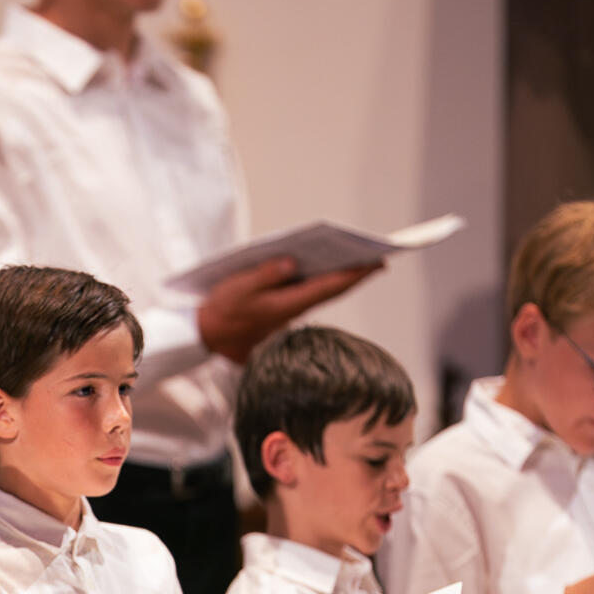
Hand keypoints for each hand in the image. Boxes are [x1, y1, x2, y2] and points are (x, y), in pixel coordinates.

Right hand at [196, 256, 383, 363]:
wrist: (211, 336)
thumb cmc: (224, 310)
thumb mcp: (239, 288)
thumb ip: (264, 275)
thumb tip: (290, 262)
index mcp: (288, 304)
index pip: (329, 286)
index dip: (354, 274)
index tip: (377, 261)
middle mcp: (296, 308)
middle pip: (334, 288)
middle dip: (358, 273)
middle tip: (383, 257)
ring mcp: (293, 309)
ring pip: (325, 290)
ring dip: (345, 275)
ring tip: (364, 256)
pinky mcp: (286, 306)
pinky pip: (313, 290)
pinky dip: (326, 277)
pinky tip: (333, 264)